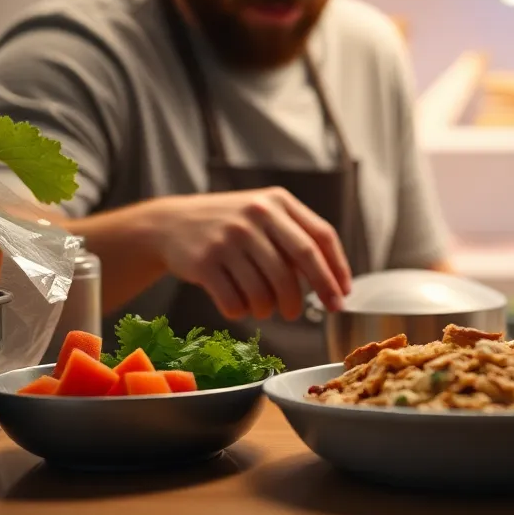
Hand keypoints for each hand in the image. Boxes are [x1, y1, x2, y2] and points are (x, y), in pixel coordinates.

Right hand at [148, 187, 351, 320]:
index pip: (321, 236)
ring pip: (267, 289)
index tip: (343, 295)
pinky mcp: (205, 262)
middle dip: (315, 293)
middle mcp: (256, 215)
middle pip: (301, 261)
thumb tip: (333, 282)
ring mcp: (230, 237)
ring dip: (270, 309)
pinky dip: (242, 312)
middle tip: (306, 312)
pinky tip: (239, 305)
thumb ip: (296, 237)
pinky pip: (235, 302)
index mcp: (278, 202)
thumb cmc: (229, 225)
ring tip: (266, 309)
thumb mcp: (262, 215)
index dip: (337, 269)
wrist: (170, 224)